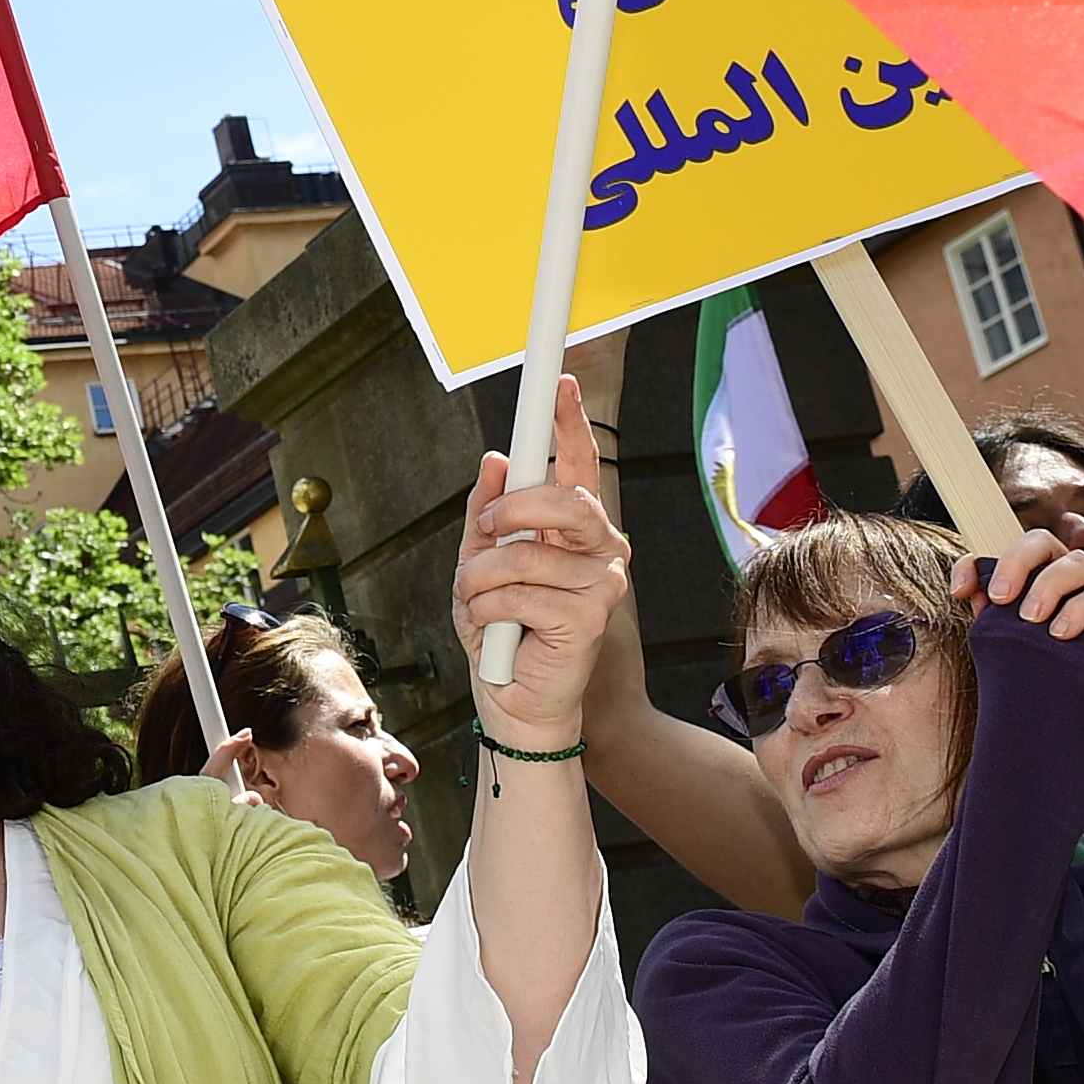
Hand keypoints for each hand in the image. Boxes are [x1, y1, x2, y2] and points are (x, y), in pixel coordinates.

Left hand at [452, 374, 626, 764]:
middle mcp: (601, 550)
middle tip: (486, 534)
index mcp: (576, 530)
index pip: (580, 467)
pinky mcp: (590, 618)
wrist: (511, 700)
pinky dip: (488, 610)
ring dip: (481, 580)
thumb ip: (488, 514)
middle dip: (512, 511)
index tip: (557, 384)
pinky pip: (518, 593)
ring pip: (524, 553)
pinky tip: (498, 630)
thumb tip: (496, 459)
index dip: (569, 423)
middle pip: (565, 499)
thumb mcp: (480, 562)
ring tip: (480, 603)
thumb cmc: (500, 630)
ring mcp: (602, 583)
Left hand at [967, 533, 1083, 799]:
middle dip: (1015, 562)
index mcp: (1048, 580)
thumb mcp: (1029, 652)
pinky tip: (1062, 634)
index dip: (980, 563)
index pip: (1011, 554)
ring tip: (1031, 620)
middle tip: (1000, 597)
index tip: (959, 590)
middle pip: (1042, 542)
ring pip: (1077, 562)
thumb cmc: (1074, 683)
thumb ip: (1001, 622)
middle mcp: (1077, 576)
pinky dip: (1081, 609)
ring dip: (1049, 585)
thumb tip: (971, 594)